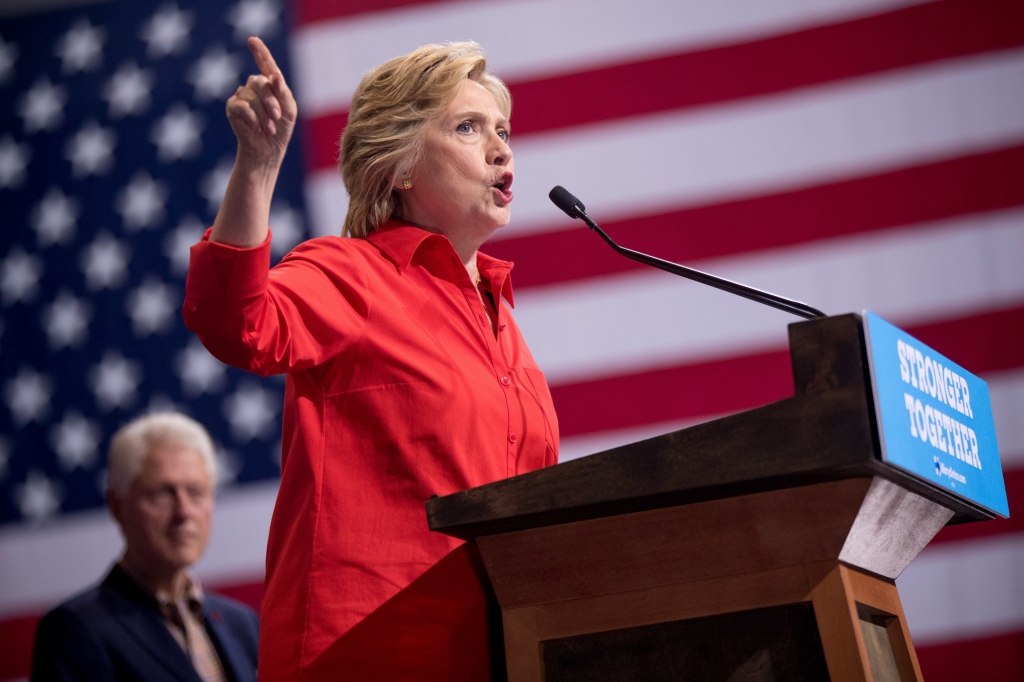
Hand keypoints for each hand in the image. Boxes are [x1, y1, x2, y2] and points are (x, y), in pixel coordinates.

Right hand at [226, 37, 296, 170]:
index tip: (252, 40)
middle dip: (271, 102)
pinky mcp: (233, 107)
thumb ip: (283, 92)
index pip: (266, 64)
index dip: (260, 51)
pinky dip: (251, 118)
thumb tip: (275, 76)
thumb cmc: (281, 129)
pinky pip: (240, 106)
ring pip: (251, 96)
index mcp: (271, 84)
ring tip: (269, 129)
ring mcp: (242, 95)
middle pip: (260, 83)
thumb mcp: (289, 110)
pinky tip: (256, 128)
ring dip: (263, 114)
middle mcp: (255, 86)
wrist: (269, 149)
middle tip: (277, 118)